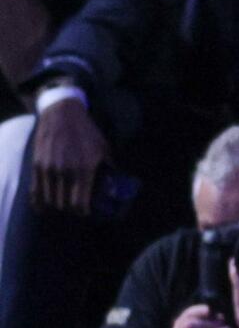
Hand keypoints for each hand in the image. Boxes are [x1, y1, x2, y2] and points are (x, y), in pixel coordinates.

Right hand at [30, 97, 108, 214]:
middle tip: (74, 208)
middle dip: (69, 209)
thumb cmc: (86, 132)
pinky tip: (42, 207)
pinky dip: (38, 202)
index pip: (79, 203)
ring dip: (55, 206)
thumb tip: (115, 182)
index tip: (85, 212)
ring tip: (61, 205)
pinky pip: (35, 191)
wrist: (62, 115)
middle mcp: (65, 172)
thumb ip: (109, 167)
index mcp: (84, 169)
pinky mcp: (37, 166)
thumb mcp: (103, 148)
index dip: (82, 212)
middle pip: (63, 204)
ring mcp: (49, 170)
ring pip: (49, 200)